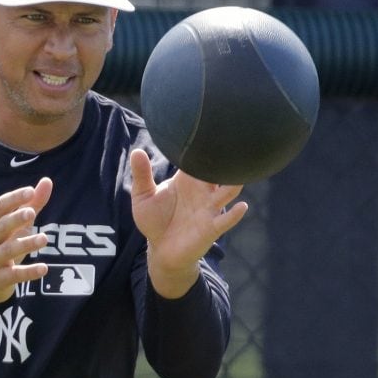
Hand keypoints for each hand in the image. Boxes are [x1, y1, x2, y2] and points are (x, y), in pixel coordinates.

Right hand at [0, 177, 52, 324]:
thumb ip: (32, 205)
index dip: (14, 198)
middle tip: (31, 212)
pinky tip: (44, 268)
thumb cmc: (1, 247)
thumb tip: (47, 181)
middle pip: (1, 226)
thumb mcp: (15, 227)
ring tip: (44, 238)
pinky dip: (29, 272)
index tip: (30, 190)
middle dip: (15, 219)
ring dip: (26, 243)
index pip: (0, 207)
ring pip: (8, 250)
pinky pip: (15, 275)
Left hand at [129, 149, 247, 297]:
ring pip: (228, 192)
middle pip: (219, 171)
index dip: (206, 145)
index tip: (211, 127)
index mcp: (187, 179)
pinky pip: (225, 220)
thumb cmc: (154, 220)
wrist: (160, 250)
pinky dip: (234, 214)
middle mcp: (203, 191)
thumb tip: (137, 151)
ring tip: (240, 174)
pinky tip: (241, 206)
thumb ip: (142, 175)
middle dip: (226, 160)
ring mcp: (209, 208)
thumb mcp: (143, 196)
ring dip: (234, 183)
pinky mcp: (211, 228)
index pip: (200, 158)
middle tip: (233, 145)